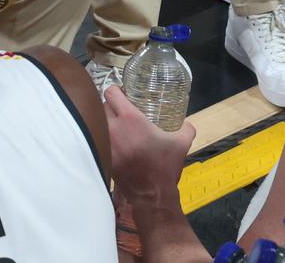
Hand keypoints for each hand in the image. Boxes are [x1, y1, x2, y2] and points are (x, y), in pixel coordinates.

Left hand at [102, 84, 195, 204]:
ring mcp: (106, 143)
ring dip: (105, 120)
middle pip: (102, 105)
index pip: (111, 92)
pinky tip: (116, 141)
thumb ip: (186, 128)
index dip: (116, 89)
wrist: (152, 195)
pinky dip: (104, 137)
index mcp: (130, 119)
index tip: (123, 93)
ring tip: (117, 125)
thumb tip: (187, 124)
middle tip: (121, 109)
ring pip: (97, 122)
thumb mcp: (182, 144)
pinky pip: (99, 139)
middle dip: (110, 105)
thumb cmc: (165, 166)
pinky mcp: (103, 156)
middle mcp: (114, 128)